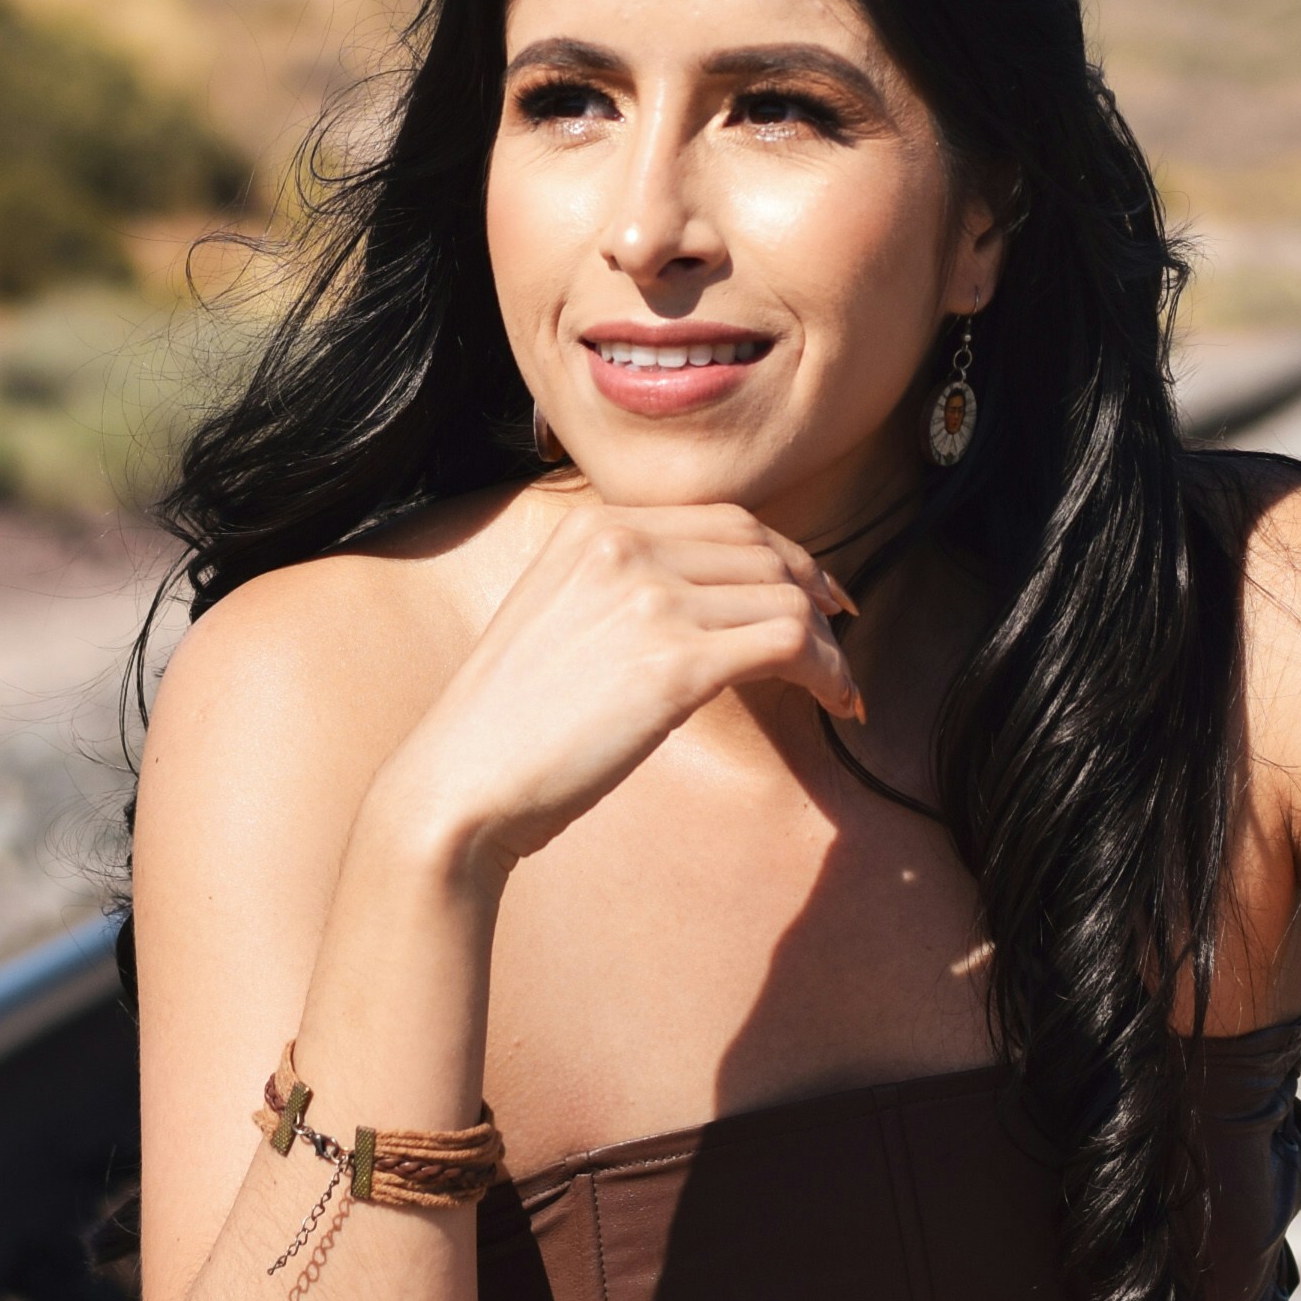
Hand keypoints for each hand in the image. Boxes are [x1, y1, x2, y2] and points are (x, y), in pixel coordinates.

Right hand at [380, 492, 864, 876]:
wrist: (462, 780)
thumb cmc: (510, 720)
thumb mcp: (557, 610)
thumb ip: (624, 583)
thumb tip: (714, 596)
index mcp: (596, 526)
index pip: (725, 520)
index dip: (785, 554)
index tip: (814, 592)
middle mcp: (625, 546)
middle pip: (765, 550)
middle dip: (815, 593)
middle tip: (838, 637)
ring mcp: (650, 600)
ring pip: (787, 596)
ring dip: (827, 645)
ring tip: (837, 687)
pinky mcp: (674, 664)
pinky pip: (788, 644)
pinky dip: (827, 670)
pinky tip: (833, 700)